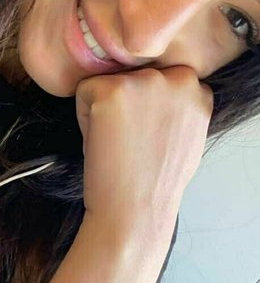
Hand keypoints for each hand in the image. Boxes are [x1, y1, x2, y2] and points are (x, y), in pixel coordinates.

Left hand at [75, 66, 213, 245]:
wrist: (136, 208)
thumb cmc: (156, 179)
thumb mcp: (187, 134)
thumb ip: (179, 103)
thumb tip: (160, 86)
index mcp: (197, 89)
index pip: (160, 78)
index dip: (146, 107)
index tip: (148, 134)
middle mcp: (177, 78)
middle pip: (134, 74)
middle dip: (127, 102)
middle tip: (133, 139)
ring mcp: (145, 81)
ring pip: (109, 81)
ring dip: (106, 107)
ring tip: (120, 140)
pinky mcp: (112, 88)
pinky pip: (85, 90)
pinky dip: (85, 114)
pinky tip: (104, 139)